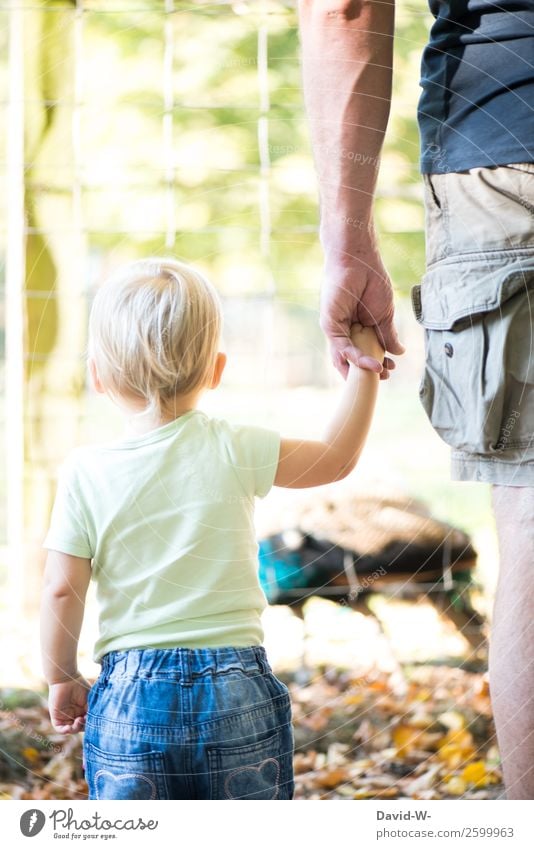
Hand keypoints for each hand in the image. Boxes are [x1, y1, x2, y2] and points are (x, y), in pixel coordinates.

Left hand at [47, 674, 90, 733]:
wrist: (66, 678)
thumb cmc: (79, 685)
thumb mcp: (89, 699)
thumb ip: (91, 709)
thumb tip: (95, 720)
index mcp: (82, 712)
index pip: (86, 723)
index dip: (90, 724)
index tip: (93, 719)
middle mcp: (73, 715)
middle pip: (78, 728)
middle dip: (82, 726)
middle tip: (85, 718)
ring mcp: (65, 717)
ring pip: (70, 730)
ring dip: (75, 729)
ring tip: (79, 720)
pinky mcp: (56, 716)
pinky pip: (59, 728)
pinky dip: (65, 730)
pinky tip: (69, 727)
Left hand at [320, 246, 404, 379]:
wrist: (360, 260)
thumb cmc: (372, 282)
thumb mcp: (385, 314)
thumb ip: (388, 335)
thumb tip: (398, 353)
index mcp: (357, 328)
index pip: (365, 352)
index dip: (377, 364)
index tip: (391, 369)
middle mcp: (344, 330)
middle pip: (352, 359)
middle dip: (368, 372)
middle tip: (385, 378)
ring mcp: (336, 329)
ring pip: (345, 357)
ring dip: (362, 370)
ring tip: (379, 376)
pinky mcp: (330, 324)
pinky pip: (342, 347)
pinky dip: (356, 358)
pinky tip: (372, 364)